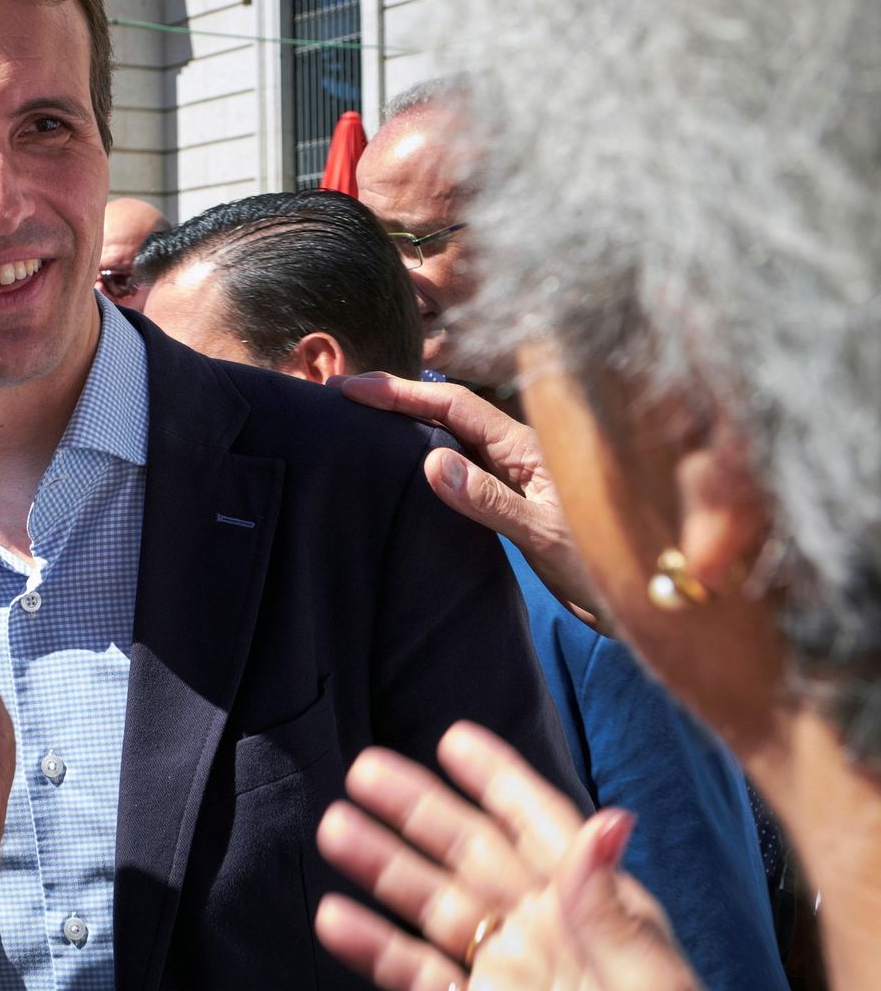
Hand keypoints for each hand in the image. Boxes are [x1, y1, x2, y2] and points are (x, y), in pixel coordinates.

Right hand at [314, 721, 749, 990]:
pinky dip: (375, 949)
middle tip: (364, 770)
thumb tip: (607, 819)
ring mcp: (511, 978)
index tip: (454, 739)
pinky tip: (335, 921)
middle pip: (471, 856)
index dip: (499, 782)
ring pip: (435, 907)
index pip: (542, 829)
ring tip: (335, 829)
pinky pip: (419, 977)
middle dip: (419, 811)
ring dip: (385, 868)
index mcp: (600, 911)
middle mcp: (549, 933)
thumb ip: (611, 909)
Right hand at [330, 372, 603, 627]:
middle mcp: (520, 453)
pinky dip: (426, 456)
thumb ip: (488, 500)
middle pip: (449, 413)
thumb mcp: (544, 534)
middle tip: (344, 395)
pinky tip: (405, 464)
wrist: (647, 601)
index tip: (352, 389)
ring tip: (362, 421)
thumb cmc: (606, 565)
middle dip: (397, 399)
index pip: (453, 406)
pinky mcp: (514, 502)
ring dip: (409, 425)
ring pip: (454, 438)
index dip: (400, 393)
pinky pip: (464, 467)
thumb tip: (431, 463)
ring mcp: (517, 476)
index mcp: (528, 447)